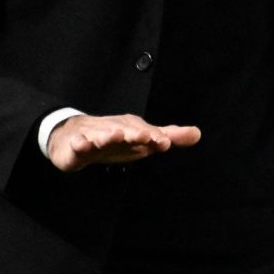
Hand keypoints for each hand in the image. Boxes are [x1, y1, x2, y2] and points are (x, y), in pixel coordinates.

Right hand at [46, 113, 201, 172]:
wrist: (76, 136)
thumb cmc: (116, 140)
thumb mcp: (144, 140)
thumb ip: (169, 136)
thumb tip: (197, 133)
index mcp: (131, 128)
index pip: (145, 132)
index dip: (154, 136)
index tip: (164, 141)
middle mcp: (114, 129)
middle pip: (125, 131)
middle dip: (134, 133)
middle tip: (144, 136)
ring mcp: (94, 136)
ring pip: (101, 136)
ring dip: (107, 135)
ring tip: (114, 135)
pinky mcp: (77, 145)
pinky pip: (78, 144)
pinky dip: (80, 143)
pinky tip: (82, 145)